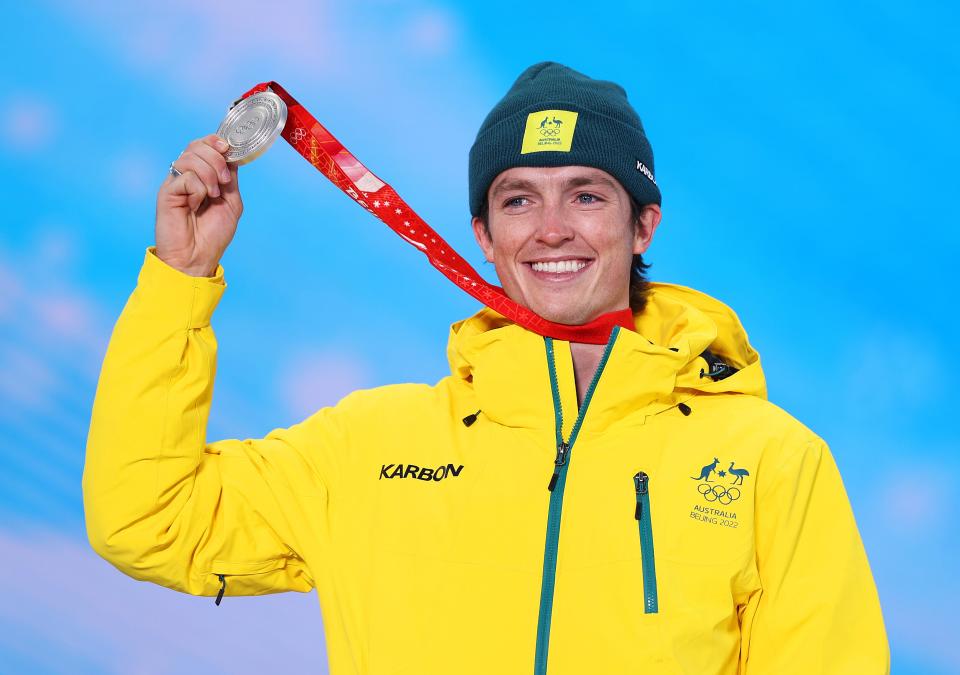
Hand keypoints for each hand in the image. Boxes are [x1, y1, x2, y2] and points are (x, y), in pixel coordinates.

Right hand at [155, 134, 242, 276]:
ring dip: (209, 174)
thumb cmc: (212, 235)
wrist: (197, 258)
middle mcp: (186, 176)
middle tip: (223, 180)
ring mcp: (175, 183)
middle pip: (196, 146)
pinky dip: (197, 189)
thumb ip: (230, 178)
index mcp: (202, 175)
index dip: (215, 141)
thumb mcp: (231, 202)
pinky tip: (195, 205)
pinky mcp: (166, 192)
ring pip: (190, 157)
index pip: (204, 145)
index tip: (227, 147)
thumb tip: (231, 154)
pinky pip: (185, 177)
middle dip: (216, 158)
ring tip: (212, 196)